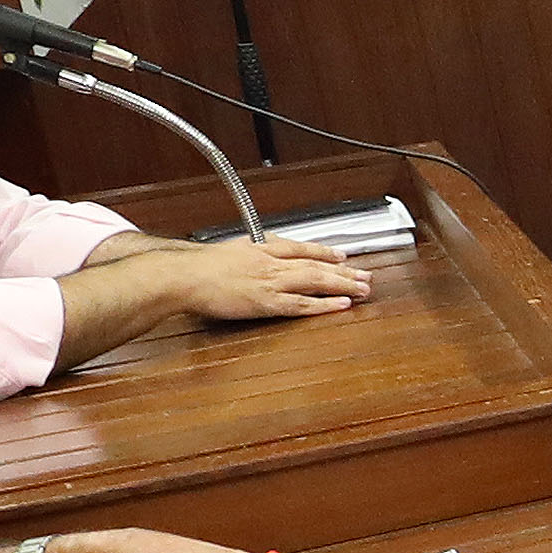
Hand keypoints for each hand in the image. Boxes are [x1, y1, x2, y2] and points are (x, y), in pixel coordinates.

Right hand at [172, 236, 374, 321]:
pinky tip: (342, 305)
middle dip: (344, 270)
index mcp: (262, 248)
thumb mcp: (230, 250)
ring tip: (364, 289)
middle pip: (316, 264)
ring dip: (343, 285)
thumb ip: (249, 252)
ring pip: (316, 281)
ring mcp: (272, 282)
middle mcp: (272, 262)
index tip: (342, 254)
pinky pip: (303, 304)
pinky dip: (325, 304)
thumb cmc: (200, 266)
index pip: (301, 247)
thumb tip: (256, 254)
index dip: (324, 251)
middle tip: (366, 275)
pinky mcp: (267, 302)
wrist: (185, 275)